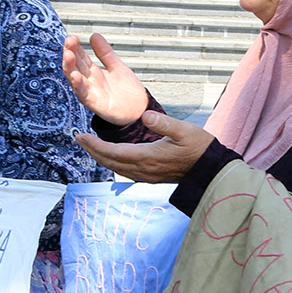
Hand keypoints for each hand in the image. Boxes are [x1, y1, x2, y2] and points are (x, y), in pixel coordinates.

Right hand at [62, 32, 149, 125]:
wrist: (139, 109)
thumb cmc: (127, 91)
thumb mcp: (116, 66)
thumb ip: (105, 52)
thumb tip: (94, 35)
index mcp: (94, 72)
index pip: (81, 57)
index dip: (76, 47)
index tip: (72, 37)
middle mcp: (90, 81)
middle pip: (76, 65)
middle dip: (70, 53)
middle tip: (69, 41)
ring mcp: (91, 92)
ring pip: (75, 78)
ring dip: (70, 67)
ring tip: (68, 54)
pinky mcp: (95, 103)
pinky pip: (83, 94)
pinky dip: (78, 85)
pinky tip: (75, 75)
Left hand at [74, 109, 213, 182]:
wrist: (212, 170)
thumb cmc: (200, 148)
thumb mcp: (185, 130)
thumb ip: (164, 122)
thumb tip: (145, 115)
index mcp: (149, 157)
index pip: (113, 152)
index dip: (95, 145)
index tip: (81, 136)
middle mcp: (144, 170)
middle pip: (110, 162)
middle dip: (92, 151)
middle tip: (79, 139)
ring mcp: (147, 176)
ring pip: (116, 168)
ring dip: (101, 158)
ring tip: (90, 146)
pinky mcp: (152, 177)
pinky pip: (125, 171)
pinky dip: (113, 162)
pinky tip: (111, 156)